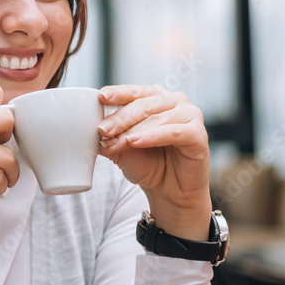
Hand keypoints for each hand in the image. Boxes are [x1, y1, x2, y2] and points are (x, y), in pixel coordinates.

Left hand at [97, 85, 212, 240]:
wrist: (169, 192)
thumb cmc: (148, 164)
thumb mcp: (122, 147)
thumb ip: (108, 135)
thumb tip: (85, 128)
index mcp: (156, 98)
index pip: (134, 91)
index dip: (118, 93)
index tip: (101, 97)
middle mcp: (175, 101)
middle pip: (143, 105)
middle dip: (120, 118)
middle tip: (102, 130)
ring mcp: (190, 115)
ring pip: (156, 119)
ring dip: (132, 131)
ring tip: (115, 143)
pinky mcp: (199, 134)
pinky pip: (173, 132)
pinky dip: (152, 136)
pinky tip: (135, 142)